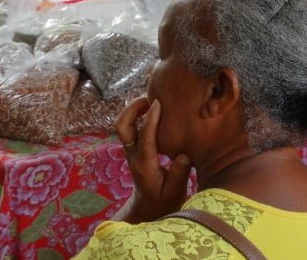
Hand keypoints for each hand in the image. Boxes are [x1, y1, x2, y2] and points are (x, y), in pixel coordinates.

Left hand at [114, 97, 191, 222]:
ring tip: (150, 99)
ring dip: (133, 109)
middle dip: (131, 109)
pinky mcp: (134, 149)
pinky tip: (151, 108)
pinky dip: (137, 114)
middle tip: (149, 97)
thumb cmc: (163, 202)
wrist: (148, 209)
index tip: (159, 102)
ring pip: (123, 124)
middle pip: (122, 126)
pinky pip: (130, 127)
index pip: (145, 136)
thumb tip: (184, 153)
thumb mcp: (174, 193)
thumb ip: (179, 173)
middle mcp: (134, 155)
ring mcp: (131, 151)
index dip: (151, 118)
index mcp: (144, 164)